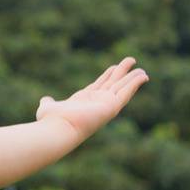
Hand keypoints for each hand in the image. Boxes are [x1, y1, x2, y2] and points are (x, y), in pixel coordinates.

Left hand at [36, 57, 150, 140]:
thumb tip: (45, 100)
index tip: (115, 67)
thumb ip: (48, 102)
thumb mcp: (48, 107)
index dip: (108, 75)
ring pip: (122, 87)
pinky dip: (135, 84)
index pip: (100, 85)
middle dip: (122, 72)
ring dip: (132, 77)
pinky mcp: (112, 106)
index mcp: (85, 100)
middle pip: (113, 83)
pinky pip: (126, 92)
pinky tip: (144, 76)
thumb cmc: (52, 121)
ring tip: (142, 69)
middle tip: (131, 60)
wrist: (58, 129)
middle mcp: (97, 102)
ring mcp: (106, 104)